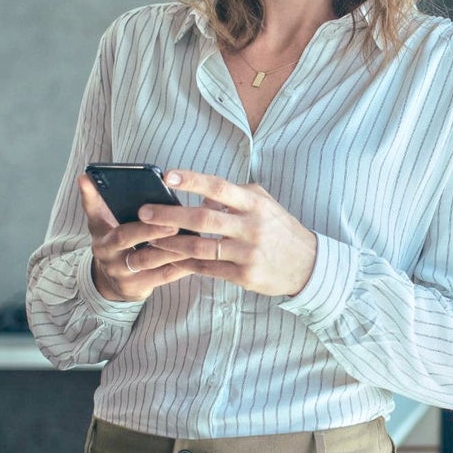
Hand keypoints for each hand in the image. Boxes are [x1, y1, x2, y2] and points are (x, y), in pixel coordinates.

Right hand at [77, 174, 190, 301]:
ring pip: (151, 261)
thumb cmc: (111, 242)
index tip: (146, 210)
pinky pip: (164, 276)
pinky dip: (181, 264)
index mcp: (103, 239)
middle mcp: (111, 259)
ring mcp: (125, 276)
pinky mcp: (140, 288)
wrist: (109, 281)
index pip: (116, 229)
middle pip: (132, 244)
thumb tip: (84, 177)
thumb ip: (93, 200)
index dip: (129, 219)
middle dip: (153, 232)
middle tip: (175, 222)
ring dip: (173, 248)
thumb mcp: (98, 223)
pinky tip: (197, 253)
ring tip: (193, 235)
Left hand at [139, 168, 316, 297]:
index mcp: (254, 203)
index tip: (167, 176)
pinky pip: (209, 269)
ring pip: (201, 247)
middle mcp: (251, 226)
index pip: (219, 187)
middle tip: (144, 212)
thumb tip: (204, 196)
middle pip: (203, 218)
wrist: (308, 265)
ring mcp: (248, 252)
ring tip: (150, 241)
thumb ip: (236, 195)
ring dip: (172, 244)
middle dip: (169, 216)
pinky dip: (187, 264)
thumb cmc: (280, 229)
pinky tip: (171, 260)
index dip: (192, 180)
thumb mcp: (264, 204)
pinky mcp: (245, 276)